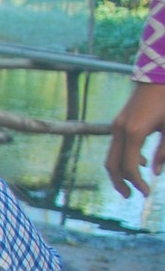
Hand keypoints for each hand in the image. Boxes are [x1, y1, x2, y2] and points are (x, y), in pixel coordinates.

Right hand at [105, 81, 164, 198]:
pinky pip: (116, 146)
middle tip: (131, 196)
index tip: (146, 193)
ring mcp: (117, 126)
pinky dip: (124, 158)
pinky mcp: (119, 122)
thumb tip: (156, 172)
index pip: (130, 167)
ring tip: (132, 183)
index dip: (137, 183)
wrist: (159, 75)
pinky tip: (142, 162)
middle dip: (121, 183)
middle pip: (112, 165)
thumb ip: (164, 151)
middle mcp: (120, 130)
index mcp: (134, 133)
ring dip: (120, 172)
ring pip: (111, 156)